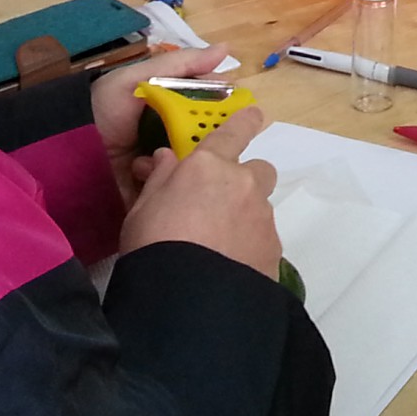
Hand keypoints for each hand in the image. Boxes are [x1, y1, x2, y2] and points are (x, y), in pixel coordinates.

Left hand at [91, 43, 233, 196]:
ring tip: (208, 159)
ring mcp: (162, 162)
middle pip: (206, 131)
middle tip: (226, 136)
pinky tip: (190, 179)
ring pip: (198, 158)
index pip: (205, 101)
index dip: (223, 101)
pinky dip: (187, 182)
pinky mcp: (158, 188)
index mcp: (165, 105)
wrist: (64, 160)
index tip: (241, 105)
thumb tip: (226, 49)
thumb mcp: (134, 80)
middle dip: (217, 133)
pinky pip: (181, 184)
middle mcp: (168, 133)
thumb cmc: (99, 113)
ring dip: (202, 157)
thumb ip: (178, 64)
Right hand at [118, 107, 282, 274]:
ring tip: (220, 246)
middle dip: (245, 182)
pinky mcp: (274, 250)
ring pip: (261, 207)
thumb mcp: (142, 210)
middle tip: (219, 205)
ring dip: (246, 217)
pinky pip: (264, 238)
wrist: (186, 301)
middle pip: (259, 170)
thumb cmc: (153, 246)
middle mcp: (243, 183)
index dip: (245, 121)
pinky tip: (231, 267)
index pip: (234, 132)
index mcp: (208, 166)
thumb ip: (160, 179)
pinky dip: (251, 247)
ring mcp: (262, 217)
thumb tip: (167, 157)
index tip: (255, 114)